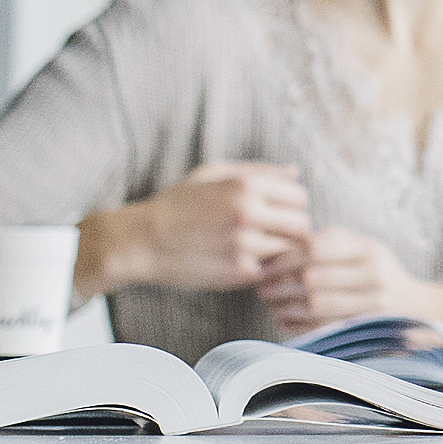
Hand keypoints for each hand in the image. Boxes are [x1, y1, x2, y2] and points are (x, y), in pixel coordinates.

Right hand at [88, 161, 311, 296]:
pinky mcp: (236, 272)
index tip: (275, 213)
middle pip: (301, 224)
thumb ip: (257, 171)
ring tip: (255, 248)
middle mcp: (248, 213)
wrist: (140, 241)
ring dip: (277, 250)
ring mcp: (244, 244)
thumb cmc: (177, 204)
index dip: (290, 205)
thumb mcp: (212, 174)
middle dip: (290, 229)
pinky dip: (262, 269)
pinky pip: (269, 271)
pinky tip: (242, 262)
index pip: (299, 196)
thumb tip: (295, 172)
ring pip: (289, 250)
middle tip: (270, 234)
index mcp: (245, 185)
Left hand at [259, 227, 442, 336]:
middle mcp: (374, 275)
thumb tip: (278, 245)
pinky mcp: (366, 329)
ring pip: (315, 305)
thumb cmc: (376, 273)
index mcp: (369, 249)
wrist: (416, 307)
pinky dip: (297, 325)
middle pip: (313, 278)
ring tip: (270, 303)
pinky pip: (322, 328)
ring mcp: (373, 304)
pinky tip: (285, 320)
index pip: (316, 248)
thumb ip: (328, 242)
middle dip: (279, 284)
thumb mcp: (362, 248)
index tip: (266, 265)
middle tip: (261, 287)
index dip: (285, 257)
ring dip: (284, 306)